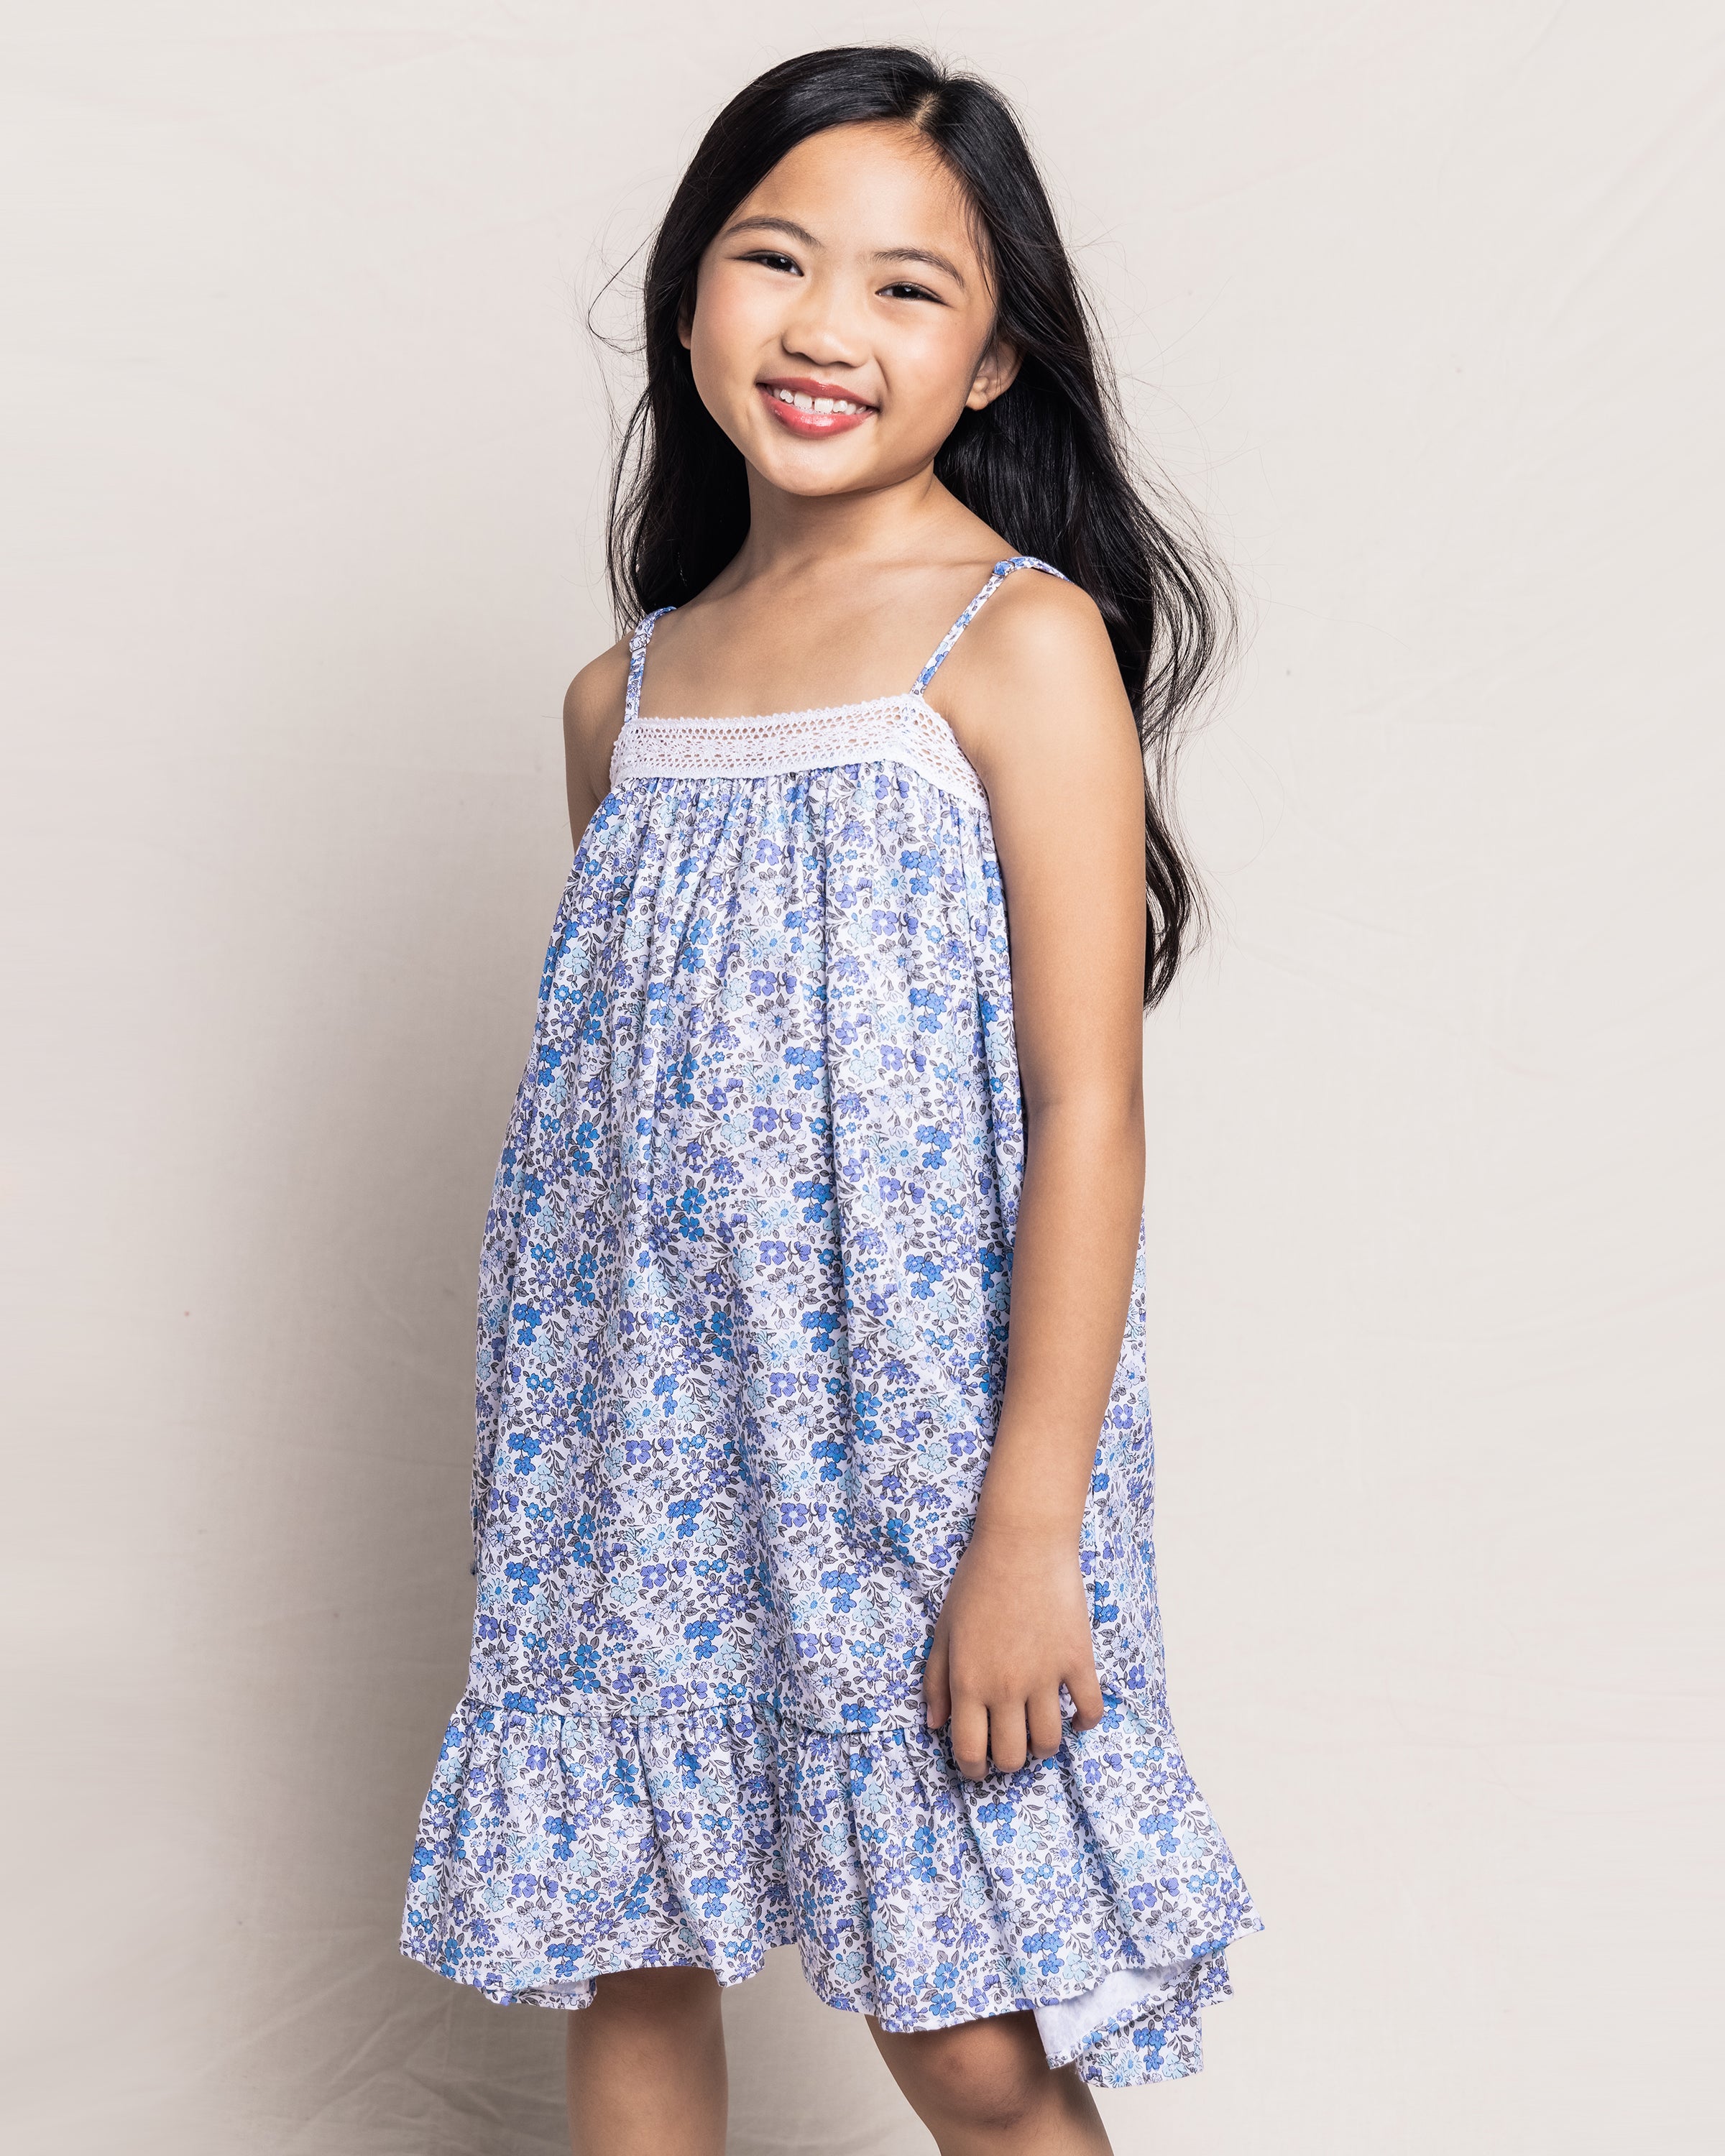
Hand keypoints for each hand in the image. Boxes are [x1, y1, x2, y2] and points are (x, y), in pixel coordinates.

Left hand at [922, 1521, 1105, 1778]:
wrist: (1023, 1544)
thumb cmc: (977, 1581)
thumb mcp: (943, 1630)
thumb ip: (936, 1680)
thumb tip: (936, 1725)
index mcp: (969, 1682)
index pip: (970, 1750)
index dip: (973, 1769)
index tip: (978, 1767)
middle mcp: (1006, 1688)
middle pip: (1012, 1755)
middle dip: (1008, 1762)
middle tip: (1008, 1749)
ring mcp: (1045, 1677)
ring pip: (1049, 1743)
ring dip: (1043, 1748)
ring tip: (1038, 1735)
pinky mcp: (1077, 1661)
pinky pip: (1089, 1710)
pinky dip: (1084, 1723)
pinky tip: (1075, 1718)